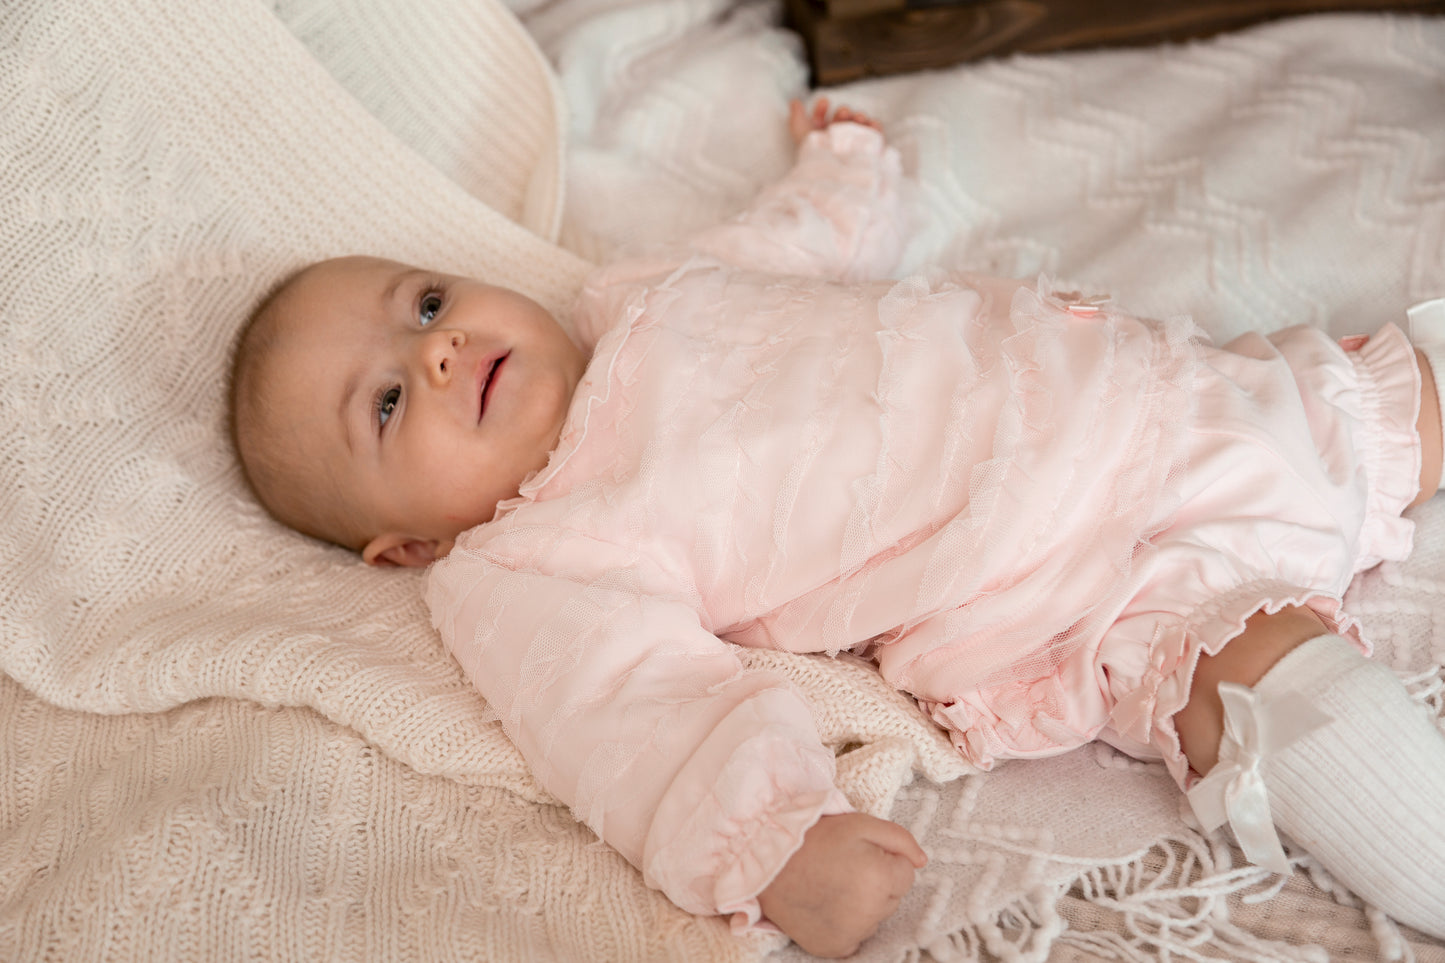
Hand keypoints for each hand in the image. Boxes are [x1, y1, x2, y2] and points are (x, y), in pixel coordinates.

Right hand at [757, 812, 926, 957]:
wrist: (768, 861)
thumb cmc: (814, 838)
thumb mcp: (861, 823)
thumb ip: (900, 840)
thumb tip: (922, 861)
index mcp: (881, 879)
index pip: (906, 875)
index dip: (885, 860)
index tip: (860, 853)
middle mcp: (870, 912)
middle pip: (892, 898)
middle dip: (877, 882)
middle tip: (844, 867)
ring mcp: (851, 933)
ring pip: (875, 918)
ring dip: (863, 905)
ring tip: (832, 885)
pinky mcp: (834, 947)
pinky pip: (856, 938)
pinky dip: (847, 925)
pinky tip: (828, 906)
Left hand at [788, 97, 883, 145]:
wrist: (831, 173)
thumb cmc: (813, 154)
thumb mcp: (801, 132)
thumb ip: (797, 116)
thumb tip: (794, 102)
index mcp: (818, 137)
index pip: (821, 118)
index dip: (822, 108)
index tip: (824, 102)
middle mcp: (835, 141)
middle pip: (842, 120)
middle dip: (843, 112)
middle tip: (843, 113)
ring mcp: (852, 145)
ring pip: (859, 125)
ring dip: (859, 117)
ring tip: (858, 117)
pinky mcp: (868, 151)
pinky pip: (874, 136)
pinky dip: (875, 127)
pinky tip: (871, 124)